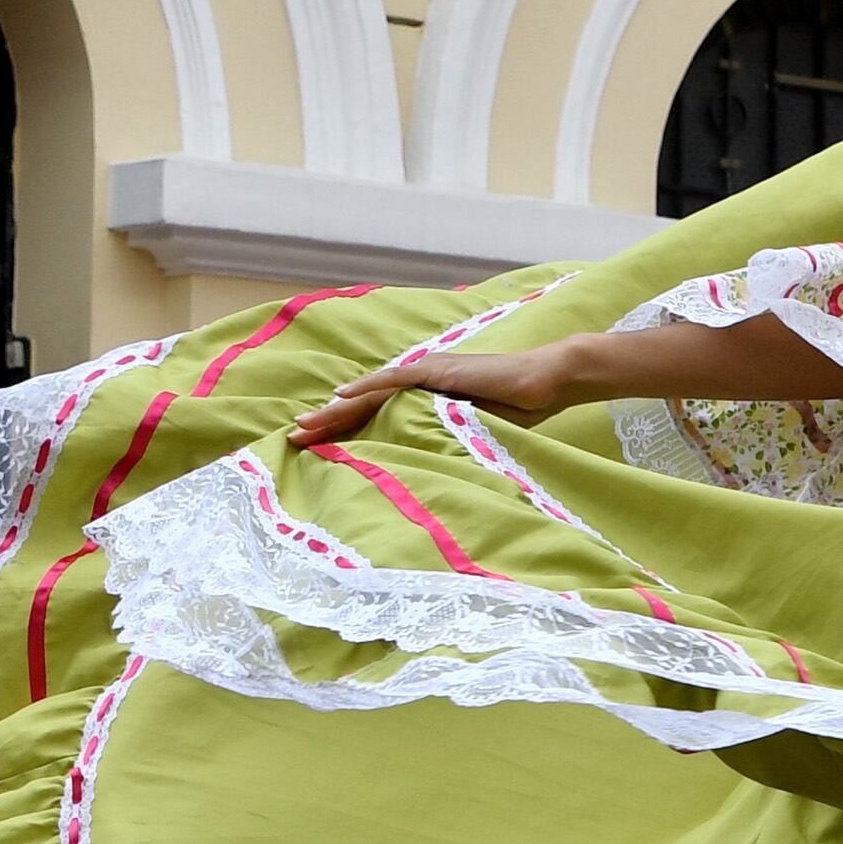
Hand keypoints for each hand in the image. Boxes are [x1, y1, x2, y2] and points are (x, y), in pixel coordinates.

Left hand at [287, 344, 582, 449]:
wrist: (547, 381)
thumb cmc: (519, 410)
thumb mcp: (475, 433)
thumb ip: (449, 442)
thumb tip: (432, 474)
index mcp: (426, 401)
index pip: (377, 417)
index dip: (346, 431)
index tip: (318, 449)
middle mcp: (420, 385)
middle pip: (365, 405)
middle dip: (329, 422)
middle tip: (295, 438)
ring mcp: (428, 373)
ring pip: (372, 392)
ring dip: (338, 408)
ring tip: (308, 424)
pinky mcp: (439, 370)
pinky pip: (396, 379)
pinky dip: (368, 387)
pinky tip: (343, 395)